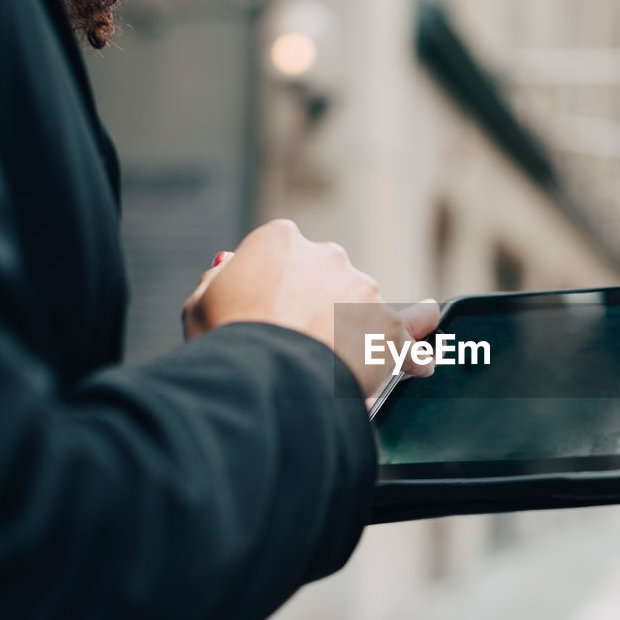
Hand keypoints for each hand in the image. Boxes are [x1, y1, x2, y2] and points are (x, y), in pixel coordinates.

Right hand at [182, 219, 440, 396]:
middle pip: (327, 278)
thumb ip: (220, 280)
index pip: (284, 254)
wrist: (265, 379)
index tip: (272, 310)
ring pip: (363, 309)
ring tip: (335, 368)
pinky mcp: (389, 329)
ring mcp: (363, 291)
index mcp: (280, 239)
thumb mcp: (200, 305)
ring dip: (355, 332)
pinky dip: (412, 353)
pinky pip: (409, 339)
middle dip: (318, 306)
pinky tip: (418, 364)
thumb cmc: (227, 344)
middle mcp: (328, 255)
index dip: (277, 287)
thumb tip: (228, 268)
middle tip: (300, 344)